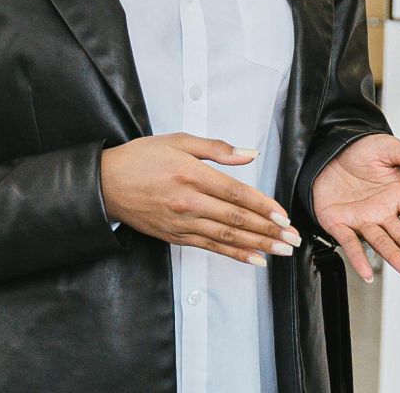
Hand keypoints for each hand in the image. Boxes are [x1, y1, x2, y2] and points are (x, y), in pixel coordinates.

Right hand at [100, 134, 299, 266]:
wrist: (106, 185)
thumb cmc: (141, 158)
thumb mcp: (178, 141)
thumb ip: (217, 148)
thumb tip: (250, 154)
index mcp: (191, 175)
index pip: (235, 193)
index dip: (262, 206)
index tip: (283, 215)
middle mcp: (188, 202)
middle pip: (235, 218)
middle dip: (268, 230)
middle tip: (292, 239)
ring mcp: (181, 222)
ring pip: (226, 236)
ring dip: (257, 245)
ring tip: (280, 251)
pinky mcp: (175, 236)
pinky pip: (210, 247)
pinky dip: (233, 254)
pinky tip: (253, 259)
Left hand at [313, 133, 399, 283]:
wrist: (328, 149)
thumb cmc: (359, 149)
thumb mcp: (389, 148)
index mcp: (397, 195)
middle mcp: (382, 212)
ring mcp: (362, 220)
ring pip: (382, 244)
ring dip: (397, 259)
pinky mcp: (339, 223)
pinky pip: (351, 243)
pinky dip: (359, 259)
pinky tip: (368, 273)